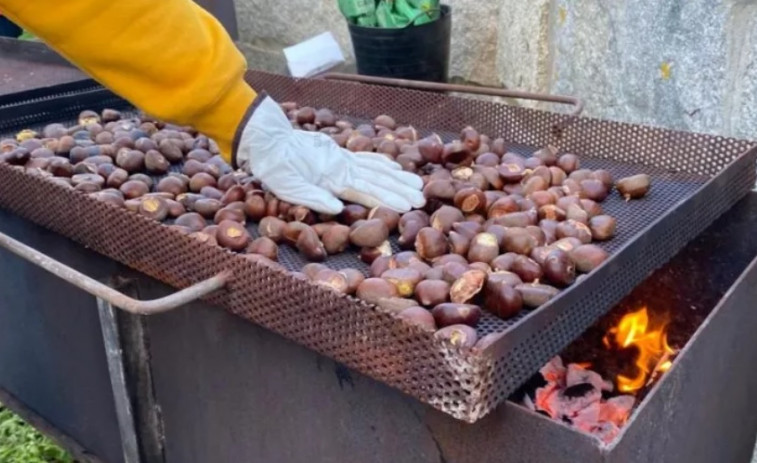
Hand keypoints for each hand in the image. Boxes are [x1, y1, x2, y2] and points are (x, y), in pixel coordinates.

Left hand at [235, 95, 425, 214]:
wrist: (266, 138)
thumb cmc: (274, 166)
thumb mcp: (287, 187)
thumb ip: (313, 197)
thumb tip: (339, 208)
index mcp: (332, 178)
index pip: (366, 192)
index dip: (388, 200)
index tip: (407, 207)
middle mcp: (342, 166)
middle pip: (377, 180)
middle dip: (401, 190)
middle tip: (421, 199)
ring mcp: (341, 158)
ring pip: (376, 169)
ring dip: (397, 177)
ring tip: (417, 184)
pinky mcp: (337, 153)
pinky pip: (365, 158)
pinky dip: (381, 162)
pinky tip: (395, 167)